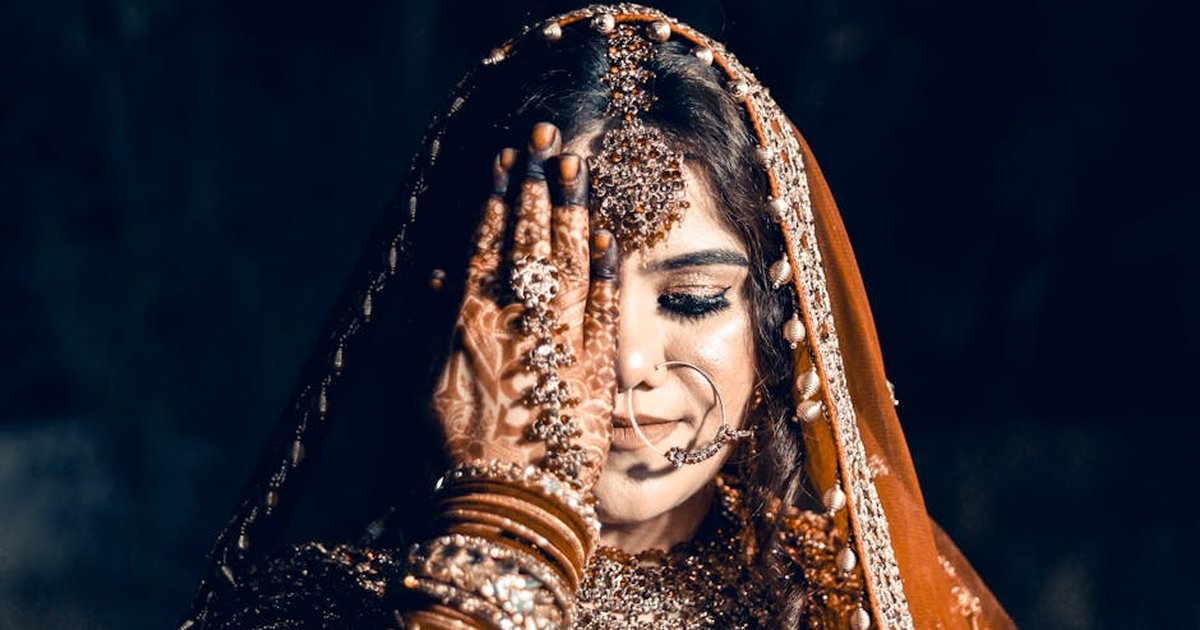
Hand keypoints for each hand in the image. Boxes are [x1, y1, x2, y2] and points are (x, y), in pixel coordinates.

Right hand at [433, 122, 619, 488]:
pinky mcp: (597, 367)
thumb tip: (434, 275)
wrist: (509, 501)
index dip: (497, 200)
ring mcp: (561, 342)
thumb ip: (432, 325)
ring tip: (576, 168)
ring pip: (569, 262)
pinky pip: (605, 308)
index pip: (486, 245)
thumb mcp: (429, 384)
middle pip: (529, 240)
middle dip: (537, 186)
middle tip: (544, 140)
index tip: (506, 162)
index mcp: (471, 323)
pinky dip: (608, 271)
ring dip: (573, 211)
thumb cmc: (460, 448)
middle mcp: (518, 322)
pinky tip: (610, 237)